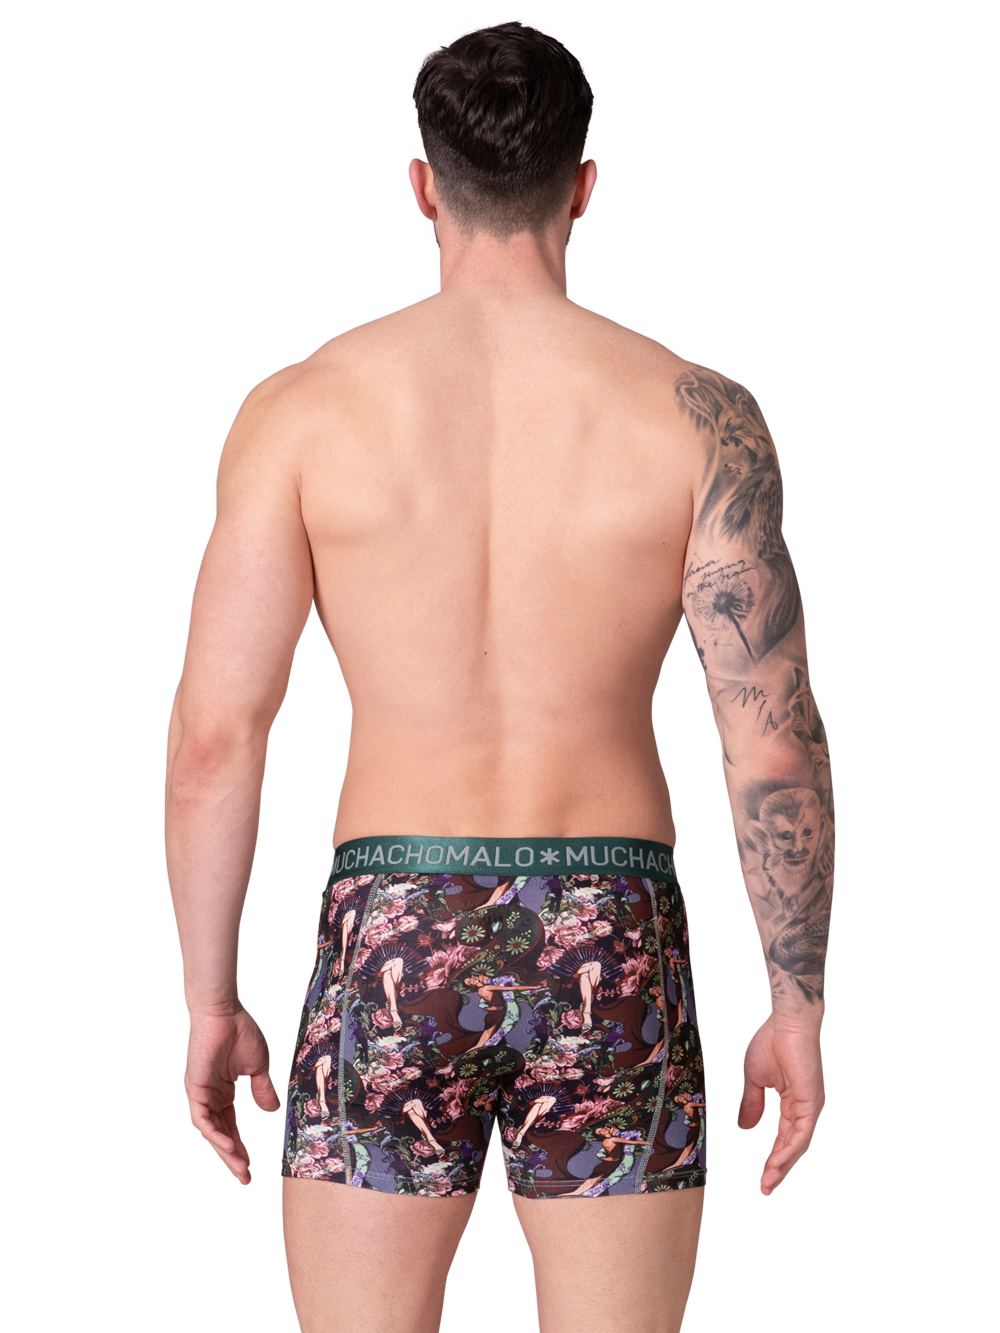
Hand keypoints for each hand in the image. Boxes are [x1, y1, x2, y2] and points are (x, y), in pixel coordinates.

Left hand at [184, 1005, 280, 1185]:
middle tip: (245, 1177)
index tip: (251, 1165)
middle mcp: (209, 1097)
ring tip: (240, 1167)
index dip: (240, 1146)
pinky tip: (229, 1146)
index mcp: (222, 1092)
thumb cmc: (239, 1032)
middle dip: (233, 1157)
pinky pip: (203, 1119)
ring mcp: (200, 1094)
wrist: (224, 1013)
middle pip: (220, 1134)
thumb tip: (272, 1111)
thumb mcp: (257, 1067)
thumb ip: (262, 1090)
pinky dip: (215, 1134)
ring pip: (211, 1132)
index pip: (229, 1126)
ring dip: (225, 1150)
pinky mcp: (195, 1090)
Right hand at [737, 1016, 824, 1195]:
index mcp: (794, 1101)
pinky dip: (790, 1149)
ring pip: (798, 1143)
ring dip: (783, 1164)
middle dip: (778, 1168)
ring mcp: (811, 1105)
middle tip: (765, 1187)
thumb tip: (744, 1127)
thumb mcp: (755, 1079)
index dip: (774, 1157)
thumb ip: (751, 1103)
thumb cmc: (772, 1042)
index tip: (763, 1176)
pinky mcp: (811, 1101)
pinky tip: (777, 1162)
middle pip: (793, 1146)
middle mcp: (805, 1107)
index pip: (786, 1136)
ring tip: (768, 1181)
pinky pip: (802, 1132)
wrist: (786, 1023)